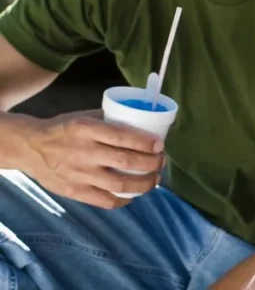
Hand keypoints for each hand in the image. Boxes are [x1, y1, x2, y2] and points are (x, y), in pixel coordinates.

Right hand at [21, 110, 164, 208]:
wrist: (29, 147)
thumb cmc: (64, 129)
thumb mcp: (83, 116)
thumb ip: (109, 119)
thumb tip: (143, 123)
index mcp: (86, 129)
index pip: (123, 137)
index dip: (146, 143)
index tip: (160, 145)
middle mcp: (83, 152)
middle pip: (127, 162)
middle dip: (152, 163)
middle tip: (161, 161)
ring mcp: (79, 174)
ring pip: (120, 185)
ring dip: (145, 184)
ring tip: (155, 180)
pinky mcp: (74, 191)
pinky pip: (105, 201)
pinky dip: (124, 200)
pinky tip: (133, 195)